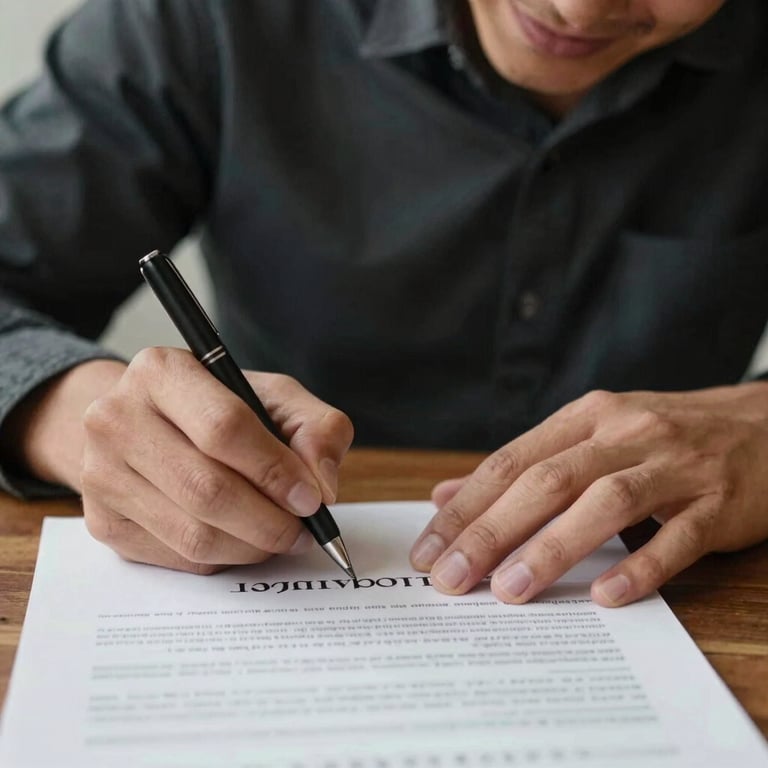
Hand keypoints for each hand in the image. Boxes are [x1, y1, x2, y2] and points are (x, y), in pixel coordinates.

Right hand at [10, 349, 352, 572]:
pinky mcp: (103, 522)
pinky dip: (223, 558)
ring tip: (281, 536)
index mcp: (161, 371)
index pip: (224, 428)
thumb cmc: (218, 407)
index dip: (275, 470)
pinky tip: (241, 539)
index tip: (312, 498)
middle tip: (304, 531)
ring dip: (252, 547)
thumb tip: (322, 485)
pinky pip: (178, 558)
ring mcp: (101, 473)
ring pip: (193, 535)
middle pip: (207, 489)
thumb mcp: (274, 396)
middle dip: (270, 521)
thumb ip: (315, 428)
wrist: (143, 424)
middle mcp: (117, 418)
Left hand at [410, 384, 767, 606]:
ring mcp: (675, 466)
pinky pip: (678, 537)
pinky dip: (641, 567)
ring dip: (552, 548)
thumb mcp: (591, 434)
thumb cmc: (664, 436)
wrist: (764, 425)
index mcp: (587, 417)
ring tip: (508, 591)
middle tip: (450, 578)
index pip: (511, 461)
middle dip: (491, 531)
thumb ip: (523, 465)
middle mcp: (625, 433)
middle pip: (547, 481)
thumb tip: (446, 493)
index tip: (428, 546)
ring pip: (605, 503)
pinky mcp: (719, 501)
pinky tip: (606, 596)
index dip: (466, 505)